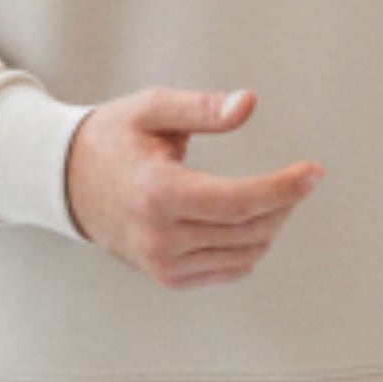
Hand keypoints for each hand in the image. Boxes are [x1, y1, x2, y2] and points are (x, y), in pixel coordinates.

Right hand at [65, 86, 323, 287]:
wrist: (68, 181)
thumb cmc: (112, 139)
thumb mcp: (152, 109)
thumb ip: (202, 108)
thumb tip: (247, 104)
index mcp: (157, 193)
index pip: (238, 202)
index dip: (283, 188)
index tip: (313, 172)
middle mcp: (160, 237)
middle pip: (248, 230)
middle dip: (284, 203)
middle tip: (300, 178)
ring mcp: (163, 264)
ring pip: (244, 254)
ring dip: (271, 225)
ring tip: (279, 196)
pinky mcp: (167, 277)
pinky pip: (227, 270)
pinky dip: (250, 247)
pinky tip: (254, 221)